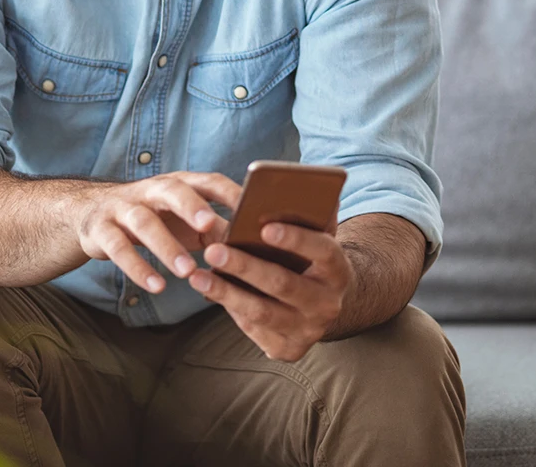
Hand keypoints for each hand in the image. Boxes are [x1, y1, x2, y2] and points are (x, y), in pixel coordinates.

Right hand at [73, 171, 242, 291]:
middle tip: (210, 226)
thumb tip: (251, 246)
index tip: (251, 208)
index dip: (228, 192)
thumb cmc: (153, 218)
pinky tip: (157, 286)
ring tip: (187, 271)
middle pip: (172, 190)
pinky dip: (138, 267)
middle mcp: (150, 190)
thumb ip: (212, 229)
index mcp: (177, 184)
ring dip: (166, 246)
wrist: (91, 214)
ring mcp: (123, 208)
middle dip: (191, 206)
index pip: (207, 181)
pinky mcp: (102, 229)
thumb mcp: (182, 219)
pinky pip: (118, 247)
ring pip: (144, 222)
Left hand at [188, 222, 352, 362]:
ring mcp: (309, 330)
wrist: (323, 303)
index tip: (264, 226)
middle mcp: (328, 304)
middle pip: (284, 284)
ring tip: (197, 275)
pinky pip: (253, 328)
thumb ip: (309, 214)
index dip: (295, 239)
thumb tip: (290, 188)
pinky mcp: (288, 348)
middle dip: (245, 266)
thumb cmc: (310, 258)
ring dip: (226, 292)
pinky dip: (228, 308)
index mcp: (338, 269)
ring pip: (262, 312)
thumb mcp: (316, 236)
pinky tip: (207, 291)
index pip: (323, 251)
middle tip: (213, 249)